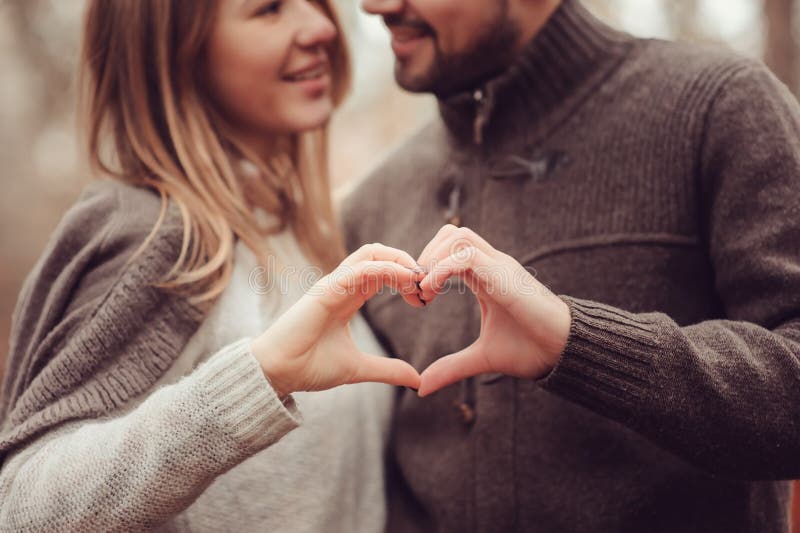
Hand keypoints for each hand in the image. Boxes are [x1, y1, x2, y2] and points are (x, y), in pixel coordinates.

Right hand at [250, 244, 423, 396]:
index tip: (425, 298)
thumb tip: (417, 380)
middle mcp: (341, 285)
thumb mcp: (359, 368)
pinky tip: (406, 281)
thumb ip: (388, 370)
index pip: (382, 271)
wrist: (277, 374)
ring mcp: (333, 284)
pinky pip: (361, 269)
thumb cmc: (309, 366)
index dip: (407, 277)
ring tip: (419, 279)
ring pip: (371, 254)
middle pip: (379, 254)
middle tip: (428, 284)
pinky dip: (387, 270)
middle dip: (408, 263)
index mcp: (348, 297)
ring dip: (401, 261)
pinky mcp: (326, 290)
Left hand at [415, 225, 571, 396]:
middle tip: (417, 289)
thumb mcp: (480, 358)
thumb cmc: (529, 349)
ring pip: (458, 235)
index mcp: (486, 277)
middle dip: (426, 255)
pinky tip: (433, 292)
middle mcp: (492, 265)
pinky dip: (442, 269)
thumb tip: (422, 387)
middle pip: (451, 233)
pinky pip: (466, 255)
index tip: (418, 297)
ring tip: (425, 290)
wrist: (562, 352)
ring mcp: (499, 266)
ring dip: (433, 258)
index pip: (449, 250)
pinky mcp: (505, 276)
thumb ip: (451, 367)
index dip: (427, 266)